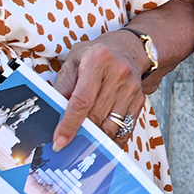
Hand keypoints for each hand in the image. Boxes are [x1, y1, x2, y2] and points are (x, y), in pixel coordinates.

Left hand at [55, 29, 151, 148]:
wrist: (128, 48)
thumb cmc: (96, 55)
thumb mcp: (73, 62)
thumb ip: (63, 86)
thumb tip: (54, 113)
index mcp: (98, 61)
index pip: (82, 100)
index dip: (70, 123)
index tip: (60, 141)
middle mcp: (118, 73)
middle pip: (96, 115)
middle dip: (82, 132)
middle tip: (68, 144)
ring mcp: (131, 88)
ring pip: (111, 124)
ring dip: (97, 137)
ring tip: (84, 142)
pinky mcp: (139, 99)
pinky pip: (126, 127)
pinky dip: (112, 138)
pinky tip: (102, 141)